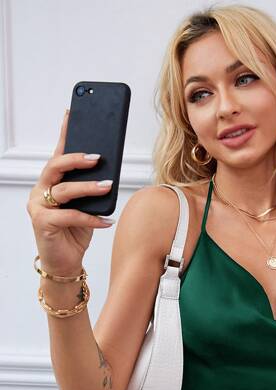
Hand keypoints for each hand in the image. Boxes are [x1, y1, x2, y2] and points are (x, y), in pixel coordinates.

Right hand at [26, 110, 114, 274]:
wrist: (65, 261)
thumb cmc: (74, 232)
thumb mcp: (85, 206)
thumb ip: (90, 190)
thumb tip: (109, 174)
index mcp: (51, 183)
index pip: (57, 154)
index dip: (64, 133)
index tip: (72, 114)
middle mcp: (40, 191)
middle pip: (55, 167)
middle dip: (76, 159)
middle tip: (98, 157)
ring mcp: (38, 207)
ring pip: (64, 191)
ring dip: (88, 188)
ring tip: (107, 186)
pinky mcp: (43, 224)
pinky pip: (70, 216)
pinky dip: (91, 219)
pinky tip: (107, 220)